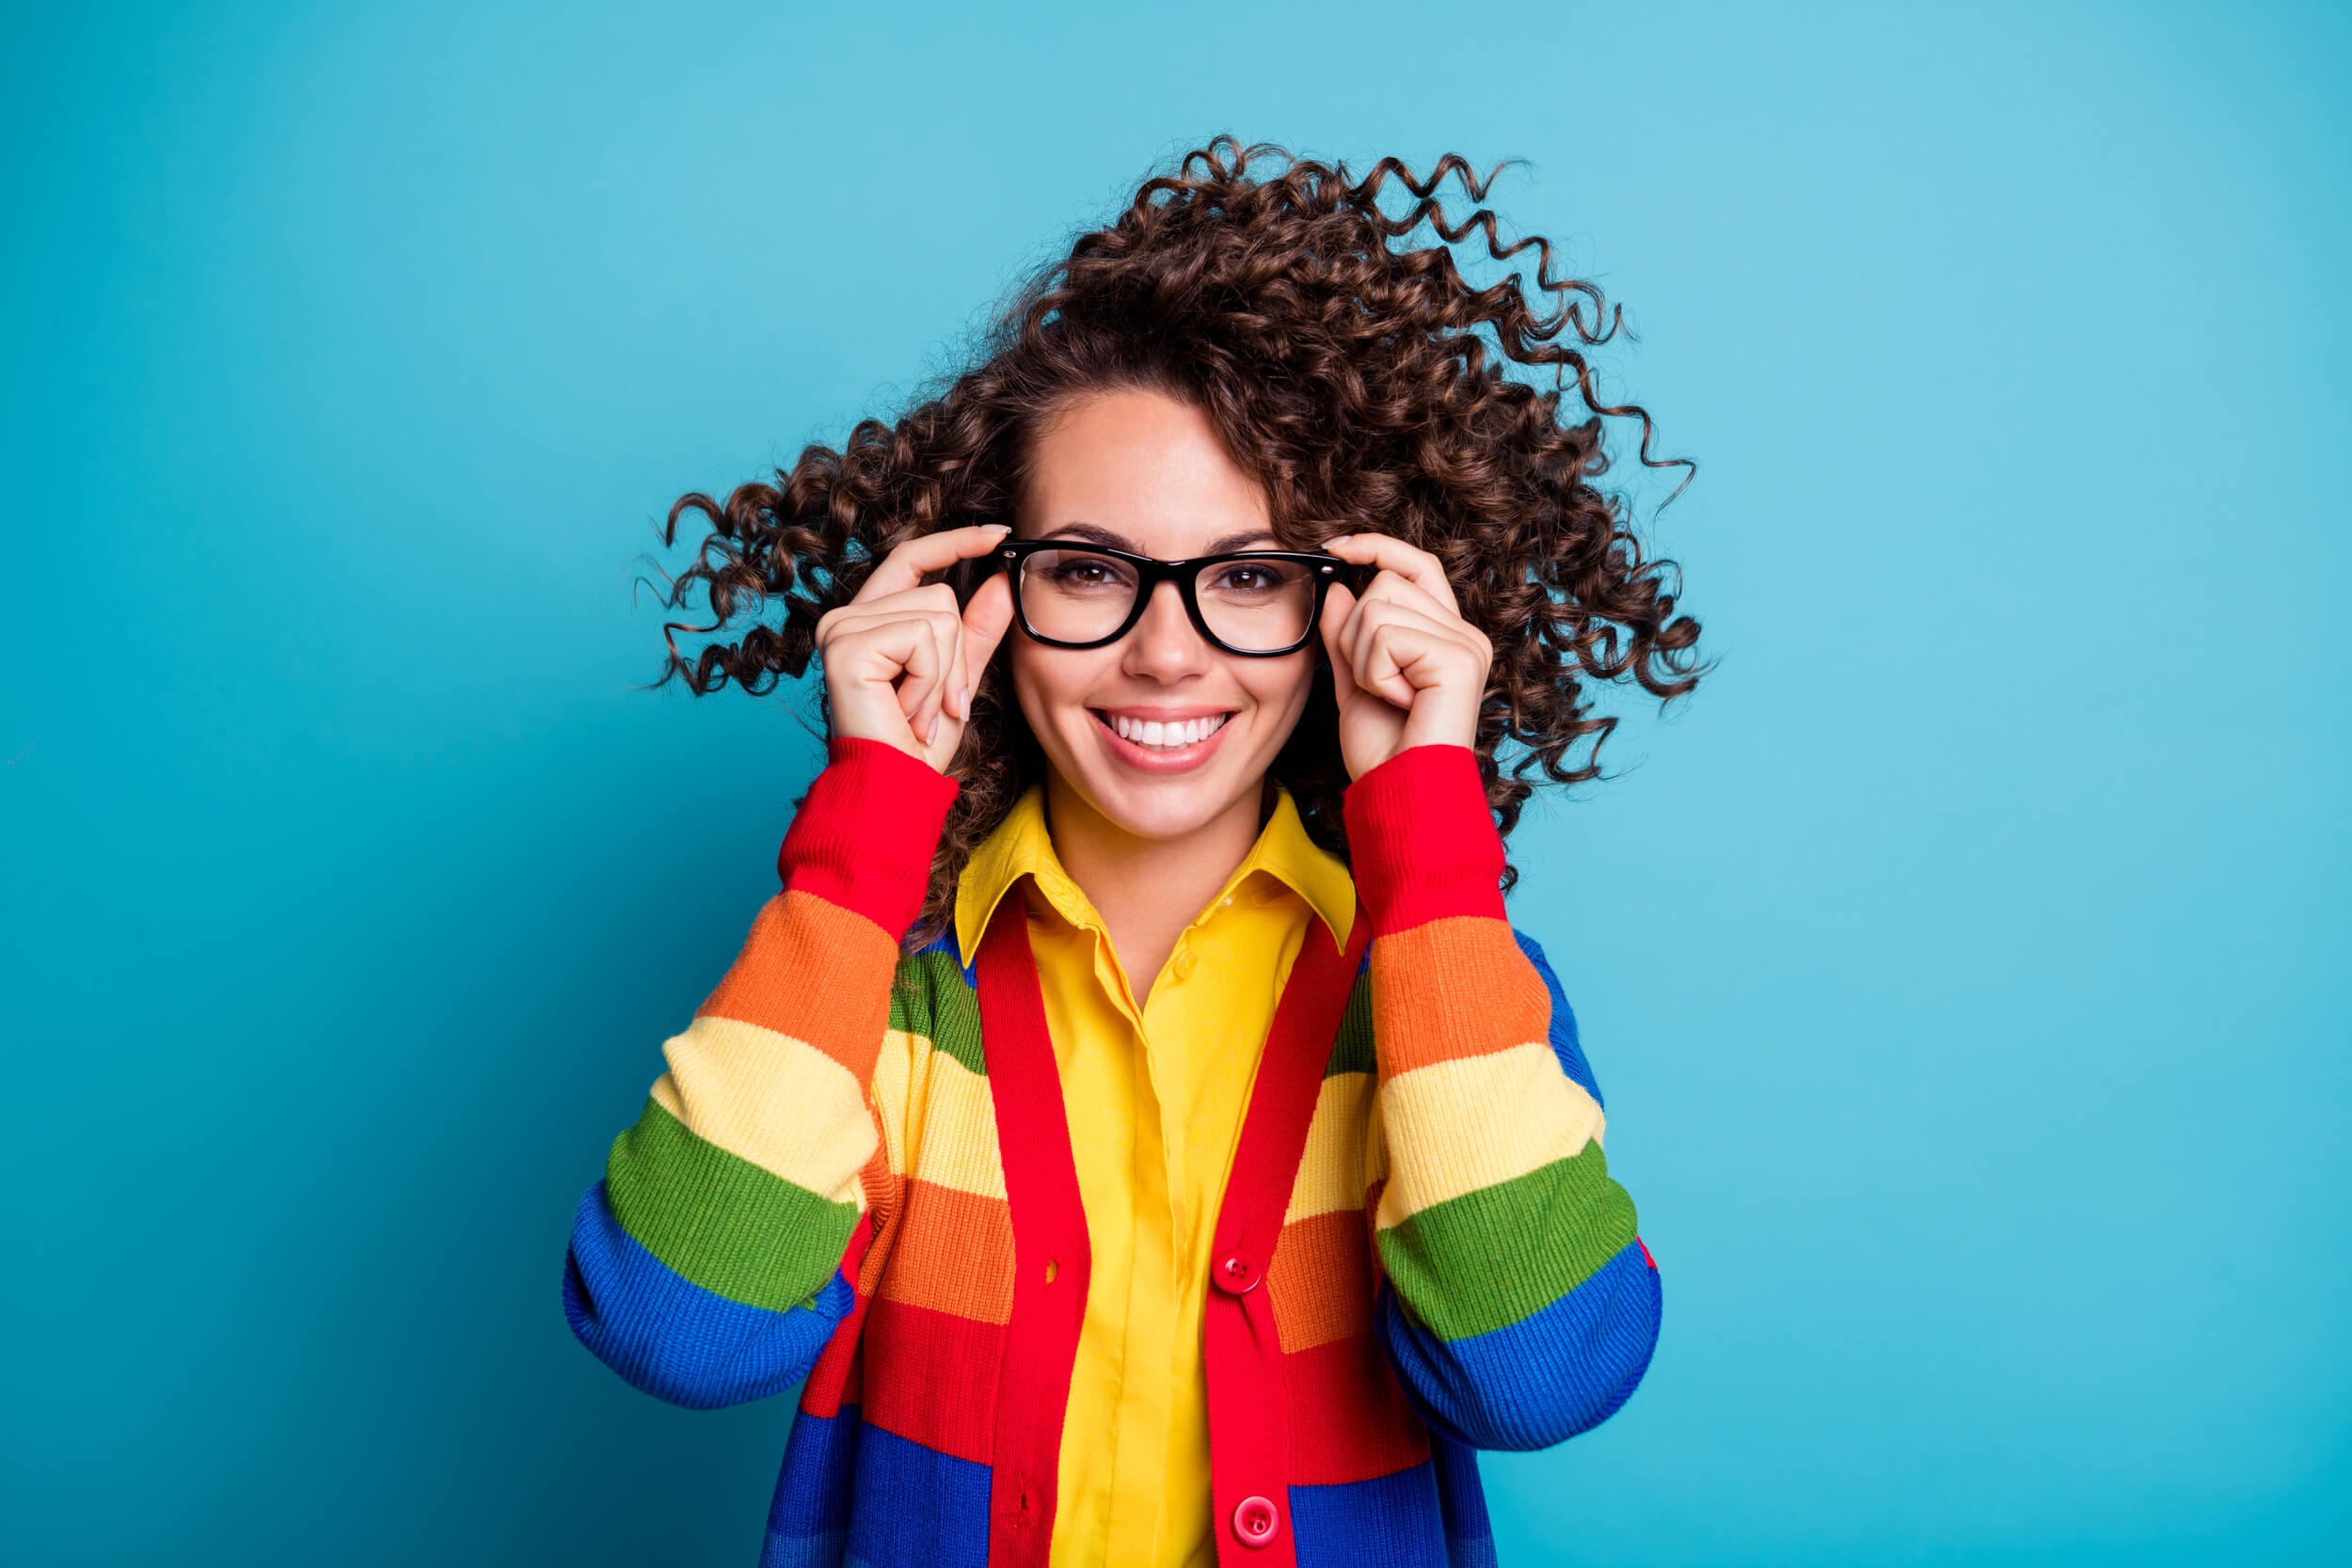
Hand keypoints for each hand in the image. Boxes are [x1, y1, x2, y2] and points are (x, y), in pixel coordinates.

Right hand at [814, 523, 1015, 771]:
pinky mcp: (846, 645)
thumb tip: (1004, 577)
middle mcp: (846, 617)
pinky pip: (922, 638)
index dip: (955, 541)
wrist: (894, 788)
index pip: (912, 559)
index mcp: (869, 619)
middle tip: (935, 706)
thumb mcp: (957, 677)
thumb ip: (976, 628)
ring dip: (944, 675)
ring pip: (938, 616)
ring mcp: (841, 628)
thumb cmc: (917, 743)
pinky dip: (929, 681)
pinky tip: (906, 710)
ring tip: (918, 711)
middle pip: (941, 596)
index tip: (1000, 533)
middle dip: (957, 657)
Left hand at [1316, 534, 1493, 779]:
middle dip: (1355, 634)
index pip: (1416, 565)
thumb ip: (1346, 635)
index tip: (1335, 547)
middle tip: (1373, 684)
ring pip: (1378, 607)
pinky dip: (1374, 673)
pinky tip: (1398, 702)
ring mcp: (1467, 645)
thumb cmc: (1383, 750)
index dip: (1377, 546)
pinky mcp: (1459, 659)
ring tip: (1387, 696)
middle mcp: (1465, 634)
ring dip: (1362, 658)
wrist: (1400, 794)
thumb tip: (1338, 586)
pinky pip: (1386, 636)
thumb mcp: (1353, 681)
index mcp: (1445, 635)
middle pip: (1385, 584)